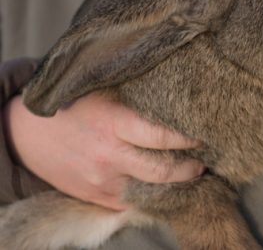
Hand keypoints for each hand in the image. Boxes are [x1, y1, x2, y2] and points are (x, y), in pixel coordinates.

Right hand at [4, 93, 203, 210]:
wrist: (28, 135)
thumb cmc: (72, 107)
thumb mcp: (102, 92)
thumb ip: (136, 97)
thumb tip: (175, 92)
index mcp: (113, 124)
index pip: (161, 136)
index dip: (188, 138)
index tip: (202, 135)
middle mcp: (110, 156)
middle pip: (162, 170)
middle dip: (189, 169)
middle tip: (203, 162)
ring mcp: (102, 180)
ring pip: (150, 189)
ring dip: (174, 185)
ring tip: (190, 174)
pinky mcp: (96, 196)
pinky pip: (132, 201)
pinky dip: (152, 195)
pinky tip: (164, 187)